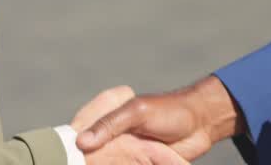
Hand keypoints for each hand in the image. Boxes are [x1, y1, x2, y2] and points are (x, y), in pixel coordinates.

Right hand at [73, 87, 189, 163]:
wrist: (203, 124)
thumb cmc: (170, 111)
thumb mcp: (137, 113)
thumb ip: (110, 124)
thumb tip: (80, 143)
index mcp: (112, 123)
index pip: (85, 141)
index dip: (74, 152)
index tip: (66, 160)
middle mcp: (119, 140)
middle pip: (98, 158)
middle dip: (92, 161)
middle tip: (78, 164)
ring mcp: (133, 155)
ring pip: (116, 163)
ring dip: (112, 163)